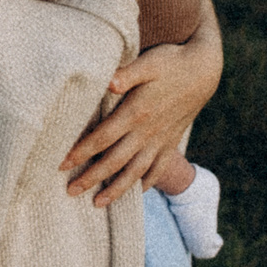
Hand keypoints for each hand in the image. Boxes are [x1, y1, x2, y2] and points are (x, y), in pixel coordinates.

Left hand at [61, 0, 223, 203]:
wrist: (204, 70)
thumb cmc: (171, 62)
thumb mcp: (148, 63)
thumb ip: (127, 74)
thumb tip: (108, 81)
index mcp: (136, 113)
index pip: (102, 138)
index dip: (81, 152)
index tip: (61, 164)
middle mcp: (147, 132)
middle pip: (115, 161)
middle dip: (92, 178)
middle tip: (70, 191)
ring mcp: (161, 140)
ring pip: (136, 171)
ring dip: (117, 189)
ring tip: (98, 204)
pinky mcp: (171, 141)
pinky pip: (159, 168)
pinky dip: (147, 182)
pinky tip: (136, 191)